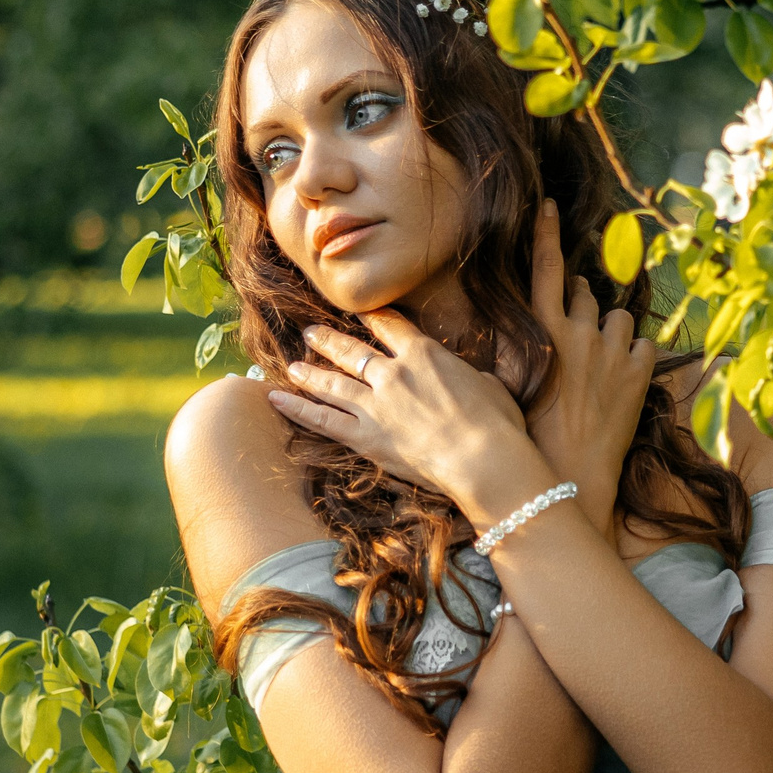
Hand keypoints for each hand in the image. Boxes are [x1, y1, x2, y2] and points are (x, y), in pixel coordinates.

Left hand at [269, 310, 557, 528]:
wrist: (483, 459)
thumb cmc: (497, 423)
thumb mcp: (491, 387)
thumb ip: (472, 378)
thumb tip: (474, 380)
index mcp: (424, 354)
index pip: (391, 326)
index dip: (373, 318)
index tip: (360, 314)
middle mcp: (393, 374)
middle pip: (352, 350)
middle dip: (329, 340)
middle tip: (311, 332)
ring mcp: (375, 405)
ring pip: (332, 382)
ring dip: (309, 372)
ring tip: (292, 365)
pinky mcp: (365, 437)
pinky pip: (322, 420)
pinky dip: (297, 409)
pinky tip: (275, 398)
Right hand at [516, 200, 656, 537]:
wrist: (568, 474)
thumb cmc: (531, 434)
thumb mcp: (517, 383)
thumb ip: (527, 347)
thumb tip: (539, 328)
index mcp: (543, 332)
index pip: (545, 268)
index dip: (547, 233)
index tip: (551, 205)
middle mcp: (579, 332)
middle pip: (584, 294)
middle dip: (582, 305)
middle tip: (578, 339)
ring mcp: (613, 351)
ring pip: (620, 317)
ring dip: (613, 332)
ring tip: (601, 366)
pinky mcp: (640, 372)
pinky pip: (645, 347)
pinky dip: (637, 359)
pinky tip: (624, 382)